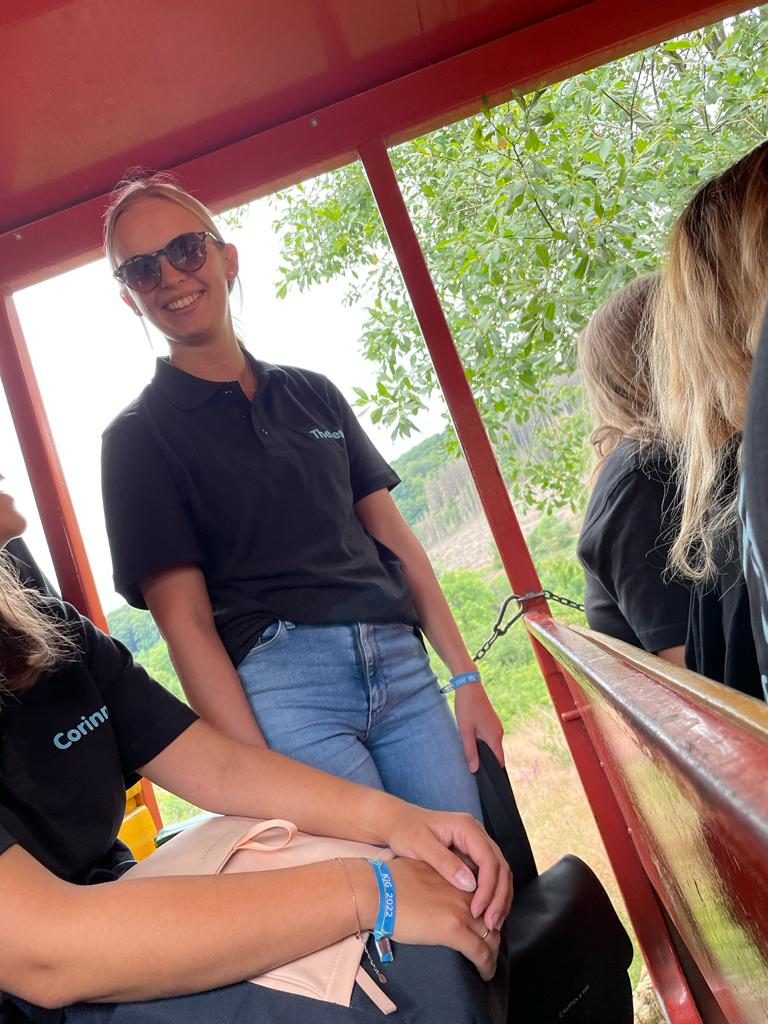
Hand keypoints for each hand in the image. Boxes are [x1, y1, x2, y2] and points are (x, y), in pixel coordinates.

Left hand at [382, 804, 511, 931]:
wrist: (398, 821)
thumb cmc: (405, 830)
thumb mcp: (419, 844)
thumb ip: (444, 862)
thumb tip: (469, 884)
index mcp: (466, 827)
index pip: (488, 859)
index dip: (488, 888)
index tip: (477, 911)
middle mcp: (477, 834)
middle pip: (500, 866)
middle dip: (499, 897)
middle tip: (491, 924)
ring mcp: (476, 844)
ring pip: (500, 872)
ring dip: (499, 898)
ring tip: (492, 924)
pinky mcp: (472, 855)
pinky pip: (490, 875)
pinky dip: (492, 895)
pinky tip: (486, 912)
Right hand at [389, 858, 500, 979]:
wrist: (377, 890)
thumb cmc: (390, 881)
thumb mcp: (423, 870)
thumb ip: (438, 880)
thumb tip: (436, 893)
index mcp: (458, 875)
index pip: (486, 897)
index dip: (488, 915)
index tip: (484, 929)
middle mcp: (465, 890)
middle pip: (493, 918)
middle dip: (494, 937)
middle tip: (489, 951)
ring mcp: (461, 910)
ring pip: (491, 937)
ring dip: (492, 955)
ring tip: (488, 966)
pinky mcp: (454, 929)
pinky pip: (481, 953)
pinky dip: (486, 966)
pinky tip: (484, 973)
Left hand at [454, 683, 504, 772]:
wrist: (469, 685)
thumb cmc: (467, 707)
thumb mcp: (465, 731)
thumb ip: (470, 751)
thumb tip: (475, 770)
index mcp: (495, 737)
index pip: (500, 761)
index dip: (494, 772)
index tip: (487, 780)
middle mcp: (499, 732)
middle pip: (496, 754)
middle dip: (488, 762)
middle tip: (475, 769)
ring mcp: (496, 726)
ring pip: (492, 745)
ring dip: (484, 751)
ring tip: (472, 756)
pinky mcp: (491, 721)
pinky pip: (490, 737)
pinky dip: (484, 743)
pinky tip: (472, 741)